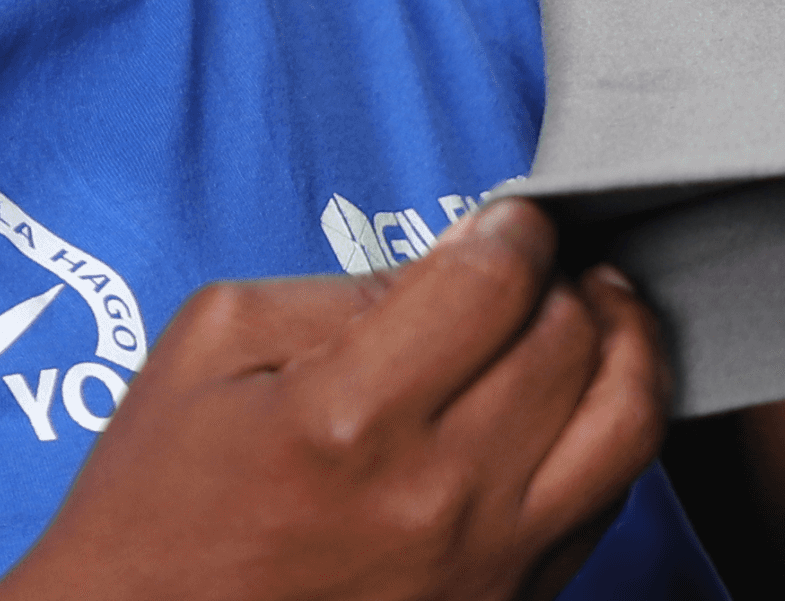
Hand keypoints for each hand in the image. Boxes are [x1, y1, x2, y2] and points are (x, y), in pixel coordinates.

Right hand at [0, 197, 669, 600]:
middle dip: (564, 277)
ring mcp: (485, 563)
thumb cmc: (158, 506)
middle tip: (536, 263)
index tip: (508, 221)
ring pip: (626, 423)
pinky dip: (610, 435)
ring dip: (626, 345)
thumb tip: (449, 264)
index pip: (496, 282)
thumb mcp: (209, 351)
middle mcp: (436, 496)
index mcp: (349, 418)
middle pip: (571, 340)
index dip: (517, 227)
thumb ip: (338, 292)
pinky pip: (609, 503)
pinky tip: (578, 404)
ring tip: (599, 310)